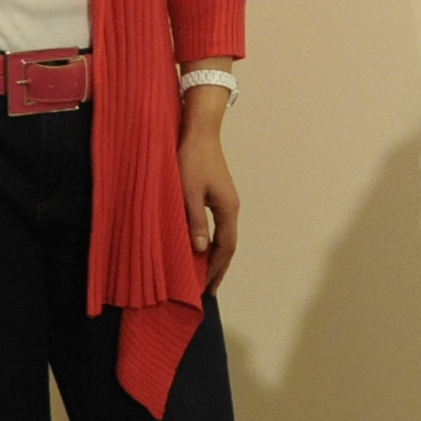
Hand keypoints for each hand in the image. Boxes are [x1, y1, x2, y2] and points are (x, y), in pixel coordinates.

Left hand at [177, 119, 240, 289]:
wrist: (199, 130)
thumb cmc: (191, 159)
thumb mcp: (188, 192)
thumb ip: (195, 221)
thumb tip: (201, 251)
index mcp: (228, 209)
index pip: (226, 248)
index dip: (216, 269)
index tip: (206, 288)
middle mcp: (231, 207)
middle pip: (228, 245)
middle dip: (218, 268)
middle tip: (208, 290)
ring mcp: (226, 200)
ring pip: (224, 236)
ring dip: (215, 256)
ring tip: (204, 274)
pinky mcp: (218, 194)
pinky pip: (218, 226)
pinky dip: (212, 242)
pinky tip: (201, 246)